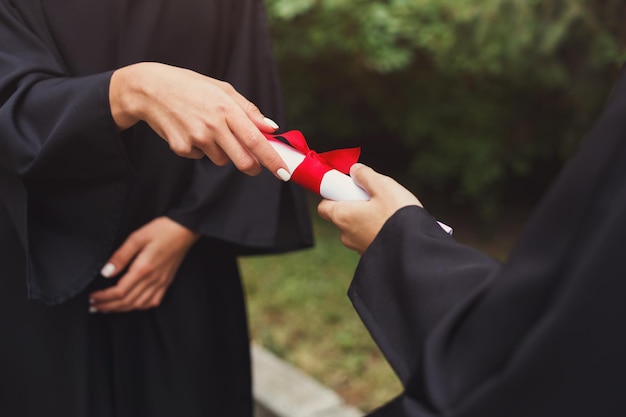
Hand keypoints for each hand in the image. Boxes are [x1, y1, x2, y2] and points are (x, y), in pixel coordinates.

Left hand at [89, 217, 198, 312]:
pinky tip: (132, 304)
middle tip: (94, 306)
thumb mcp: (137, 237)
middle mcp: (153, 279)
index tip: (92, 297)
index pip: (120, 291)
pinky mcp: (167, 282)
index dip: (104, 297)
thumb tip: (106, 272)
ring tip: (108, 308)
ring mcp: (162, 282)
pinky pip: (153, 301)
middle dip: (108, 306)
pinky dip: (139, 306)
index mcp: (144, 268)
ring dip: (121, 309)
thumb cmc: (163, 230)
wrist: (185, 230)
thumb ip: (121, 256)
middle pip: (127, 301)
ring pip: (139, 304)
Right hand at [109, 62, 289, 180]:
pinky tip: (191, 131)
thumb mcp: (222, 89)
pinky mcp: (181, 148)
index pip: (256, 140)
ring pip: (223, 160)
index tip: (284, 173)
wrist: (149, 89)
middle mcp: (213, 126)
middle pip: (243, 161)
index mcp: (227, 109)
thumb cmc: (190, 86)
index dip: (272, 159)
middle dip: (253, 167)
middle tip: (254, 165)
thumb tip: (271, 128)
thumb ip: (248, 110)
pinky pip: (202, 157)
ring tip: (208, 129)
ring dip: (223, 152)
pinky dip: (202, 149)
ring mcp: (196, 139)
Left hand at [317, 163, 421, 253]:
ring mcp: (357, 247)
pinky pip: (367, 236)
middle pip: (342, 214)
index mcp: (342, 216)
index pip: (324, 205)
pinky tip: (392, 223)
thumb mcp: (383, 186)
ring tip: (387, 210)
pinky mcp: (371, 254)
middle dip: (354, 204)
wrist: (416, 247)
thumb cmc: (398, 216)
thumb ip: (365, 175)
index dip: (334, 194)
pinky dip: (375, 228)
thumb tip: (355, 170)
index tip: (348, 187)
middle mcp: (346, 234)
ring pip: (356, 226)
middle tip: (374, 196)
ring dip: (366, 217)